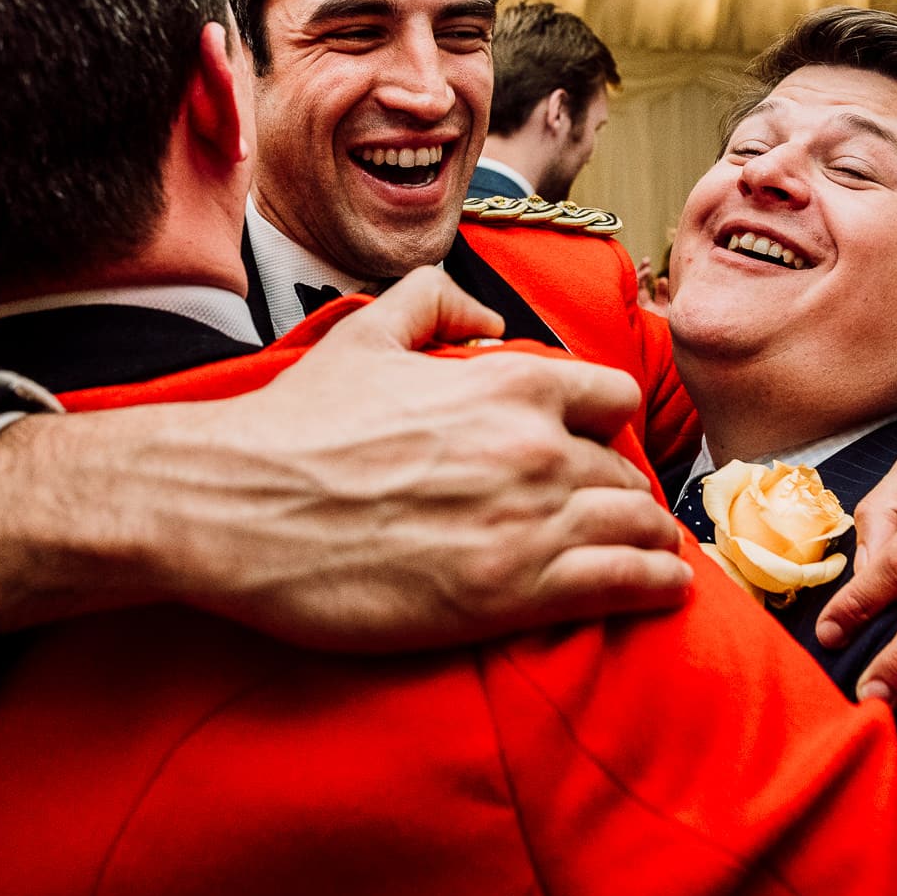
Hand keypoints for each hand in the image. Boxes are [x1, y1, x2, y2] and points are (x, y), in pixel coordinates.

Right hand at [0, 269, 692, 649]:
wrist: (237, 506)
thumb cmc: (294, 424)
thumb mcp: (366, 334)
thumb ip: (435, 301)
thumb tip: (489, 320)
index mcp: (510, 382)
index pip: (613, 400)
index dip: (604, 427)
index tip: (591, 452)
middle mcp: (534, 446)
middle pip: (625, 473)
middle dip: (619, 494)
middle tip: (608, 519)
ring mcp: (528, 521)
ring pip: (637, 529)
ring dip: (646, 543)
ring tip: (647, 559)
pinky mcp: (511, 594)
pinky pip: (624, 585)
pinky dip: (653, 588)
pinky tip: (660, 591)